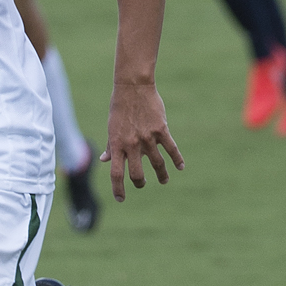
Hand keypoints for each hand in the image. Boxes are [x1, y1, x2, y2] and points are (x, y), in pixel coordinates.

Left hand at [103, 80, 182, 200]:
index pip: (116, 174)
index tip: (121, 199)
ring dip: (162, 175)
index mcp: (116, 145)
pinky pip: (171, 149)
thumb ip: (110, 145)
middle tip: (143, 183)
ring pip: (157, 164)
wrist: (133, 87)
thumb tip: (105, 160)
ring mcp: (147, 138)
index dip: (118, 189)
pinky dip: (177, 159)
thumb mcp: (111, 127)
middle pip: (137, 174)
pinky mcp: (161, 130)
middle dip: (140, 183)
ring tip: (164, 180)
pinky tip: (180, 167)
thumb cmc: (119, 107)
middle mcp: (131, 144)